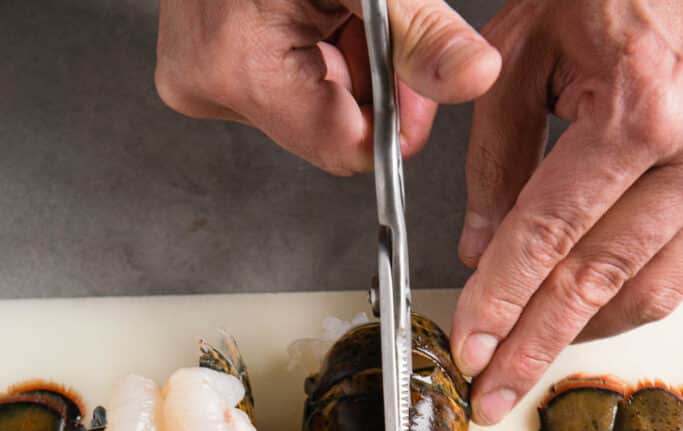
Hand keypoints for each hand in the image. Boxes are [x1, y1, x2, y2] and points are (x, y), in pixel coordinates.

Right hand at [155, 0, 499, 175]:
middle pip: (329, 132)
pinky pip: (281, 89)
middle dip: (367, 84)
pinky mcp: (203, 71)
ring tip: (330, 8)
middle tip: (368, 21)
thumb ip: (418, 30)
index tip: (414, 76)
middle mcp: (210, 89)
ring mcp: (202, 83)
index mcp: (243, 70)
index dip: (395, 119)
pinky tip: (308, 16)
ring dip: (341, 67)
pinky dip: (312, 57)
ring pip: (309, 112)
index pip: (347, 148)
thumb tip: (473, 78)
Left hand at [451, 0, 682, 424]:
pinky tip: (583, 317)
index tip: (470, 349)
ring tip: (528, 359)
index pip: (548, 234)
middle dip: (535, 347)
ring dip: (582, 335)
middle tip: (494, 395)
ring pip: (648, 293)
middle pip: (597, 280)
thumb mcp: (527, 51)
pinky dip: (624, 304)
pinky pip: (678, 274)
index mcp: (638, 109)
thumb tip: (476, 251)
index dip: (501, 300)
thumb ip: (496, 157)